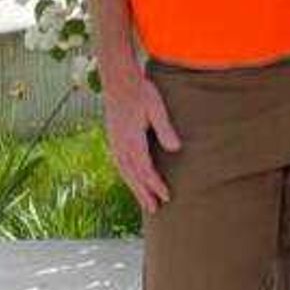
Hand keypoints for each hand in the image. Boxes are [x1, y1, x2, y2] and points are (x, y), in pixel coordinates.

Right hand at [101, 65, 181, 212]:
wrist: (119, 80)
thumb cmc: (141, 92)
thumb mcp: (157, 108)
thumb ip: (165, 129)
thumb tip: (176, 149)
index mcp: (132, 140)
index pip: (145, 169)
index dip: (156, 184)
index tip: (167, 196)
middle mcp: (121, 145)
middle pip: (133, 176)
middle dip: (144, 193)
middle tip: (155, 209)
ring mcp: (115, 143)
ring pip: (125, 172)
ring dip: (135, 188)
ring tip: (145, 203)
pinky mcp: (113, 139)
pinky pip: (120, 164)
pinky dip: (127, 177)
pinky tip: (133, 181)